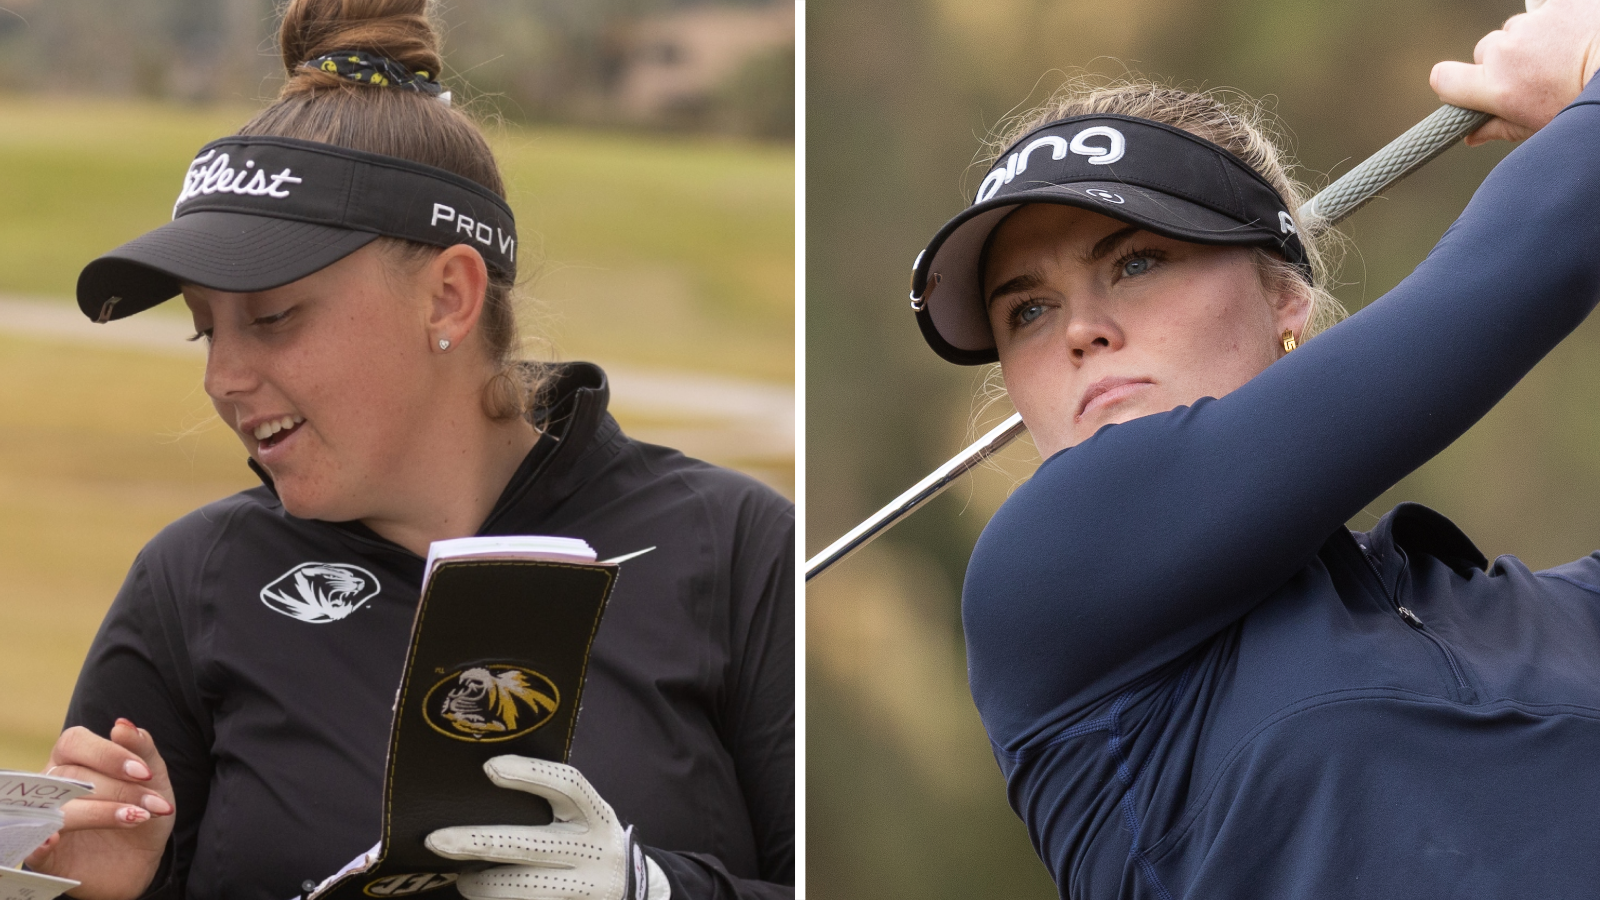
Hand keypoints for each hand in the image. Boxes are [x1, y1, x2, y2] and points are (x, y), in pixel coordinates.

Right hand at [25, 720, 175, 899]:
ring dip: (99, 813)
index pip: (74, 742)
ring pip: (57, 809)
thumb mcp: (153, 779)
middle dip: (118, 789)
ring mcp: (46, 819)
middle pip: (71, 777)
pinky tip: (55, 840)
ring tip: (137, 819)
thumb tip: (122, 725)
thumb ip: (142, 749)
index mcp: (74, 760)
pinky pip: (31, 846)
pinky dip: (40, 842)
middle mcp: (53, 786)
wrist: (142, 858)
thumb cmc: (142, 809)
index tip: (145, 773)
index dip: (108, 754)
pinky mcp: (44, 854)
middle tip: (152, 806)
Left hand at [426, 757, 669, 899]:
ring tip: (464, 879)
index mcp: (596, 814)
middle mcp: (594, 849)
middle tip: (437, 840)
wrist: (637, 888)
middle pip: (531, 844)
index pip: (567, 785)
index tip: (489, 767)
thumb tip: (487, 782)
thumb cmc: (593, 840)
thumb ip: (553, 803)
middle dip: (479, 842)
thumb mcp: (587, 817)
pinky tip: (483, 894)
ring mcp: (586, 886)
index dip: (531, 774)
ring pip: (526, 887)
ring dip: (484, 884)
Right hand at [1432, 0, 1599, 143]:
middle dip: (1505, 62)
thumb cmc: (1588, 106)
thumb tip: (1472, 135)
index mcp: (1496, 88)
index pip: (1443, 80)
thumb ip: (1499, 127)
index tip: (1469, 90)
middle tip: (1538, 76)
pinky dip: (1554, 18)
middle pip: (1485, 52)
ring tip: (1566, 54)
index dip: (1454, 84)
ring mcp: (1531, 24)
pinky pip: (1542, 8)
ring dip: (1533, 39)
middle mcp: (1506, 53)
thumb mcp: (1541, 125)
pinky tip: (1575, 32)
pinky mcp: (1556, 2)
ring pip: (1516, 29)